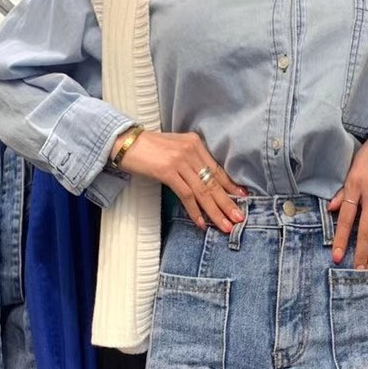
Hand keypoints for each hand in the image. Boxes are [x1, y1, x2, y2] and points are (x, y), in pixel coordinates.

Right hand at [115, 128, 246, 231]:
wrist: (124, 142)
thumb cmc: (148, 148)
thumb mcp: (175, 149)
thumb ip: (191, 160)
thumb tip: (206, 182)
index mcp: (195, 144)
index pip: (217, 169)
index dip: (231, 186)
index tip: (243, 198)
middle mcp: (191, 151)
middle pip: (213, 182)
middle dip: (227, 203)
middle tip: (239, 219)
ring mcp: (179, 161)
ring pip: (202, 191)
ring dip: (214, 212)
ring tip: (224, 226)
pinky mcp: (167, 171)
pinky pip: (186, 195)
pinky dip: (194, 211)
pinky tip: (201, 223)